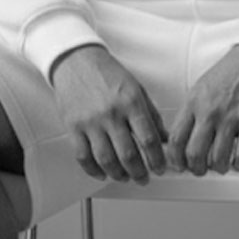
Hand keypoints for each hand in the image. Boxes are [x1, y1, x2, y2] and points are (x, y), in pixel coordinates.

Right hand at [51, 44, 167, 184]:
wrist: (77, 60)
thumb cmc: (107, 73)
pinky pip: (83, 157)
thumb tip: (165, 138)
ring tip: (125, 177)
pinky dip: (94, 170)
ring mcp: (91, 121)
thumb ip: (151, 114)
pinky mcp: (73, 127)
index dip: (157, 159)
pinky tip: (102, 173)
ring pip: (106, 160)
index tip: (160, 168)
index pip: (149, 139)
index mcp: (131, 102)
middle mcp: (111, 113)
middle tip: (144, 178)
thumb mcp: (136, 88)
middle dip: (139, 173)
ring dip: (119, 175)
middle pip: (128, 155)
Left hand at [167, 45, 238, 175]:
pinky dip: (238, 163)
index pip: (176, 139)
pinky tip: (237, 159)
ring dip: (218, 167)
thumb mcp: (200, 87)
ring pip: (218, 160)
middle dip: (195, 168)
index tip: (179, 164)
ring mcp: (231, 119)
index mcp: (194, 102)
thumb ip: (191, 112)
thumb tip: (183, 137)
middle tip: (199, 168)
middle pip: (194, 154)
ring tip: (219, 164)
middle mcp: (210, 112)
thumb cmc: (230, 72)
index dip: (175, 158)